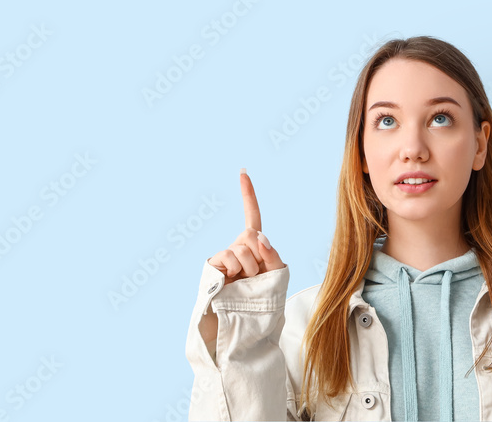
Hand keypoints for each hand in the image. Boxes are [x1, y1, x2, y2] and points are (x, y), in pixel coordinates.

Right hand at [207, 168, 285, 285]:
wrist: (244, 319)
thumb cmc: (261, 296)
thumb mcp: (277, 274)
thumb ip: (273, 254)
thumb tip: (259, 236)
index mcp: (254, 243)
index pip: (252, 214)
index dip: (247, 194)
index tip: (243, 172)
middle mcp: (237, 245)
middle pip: (251, 233)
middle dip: (260, 255)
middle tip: (256, 275)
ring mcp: (225, 254)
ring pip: (243, 247)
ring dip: (250, 267)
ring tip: (245, 282)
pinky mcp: (214, 265)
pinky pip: (229, 256)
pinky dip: (236, 269)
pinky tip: (232, 281)